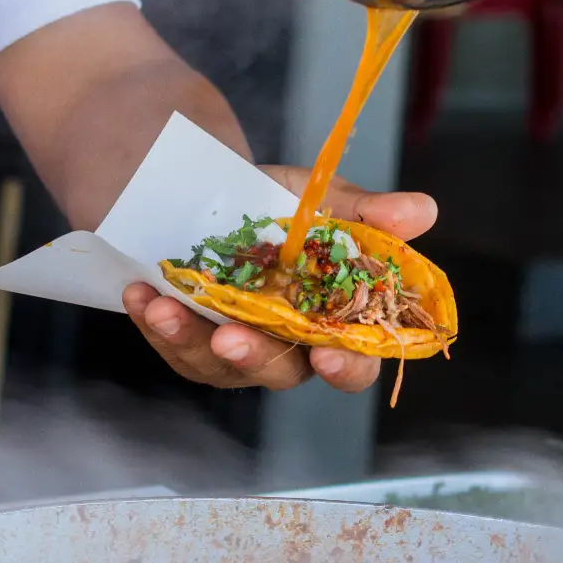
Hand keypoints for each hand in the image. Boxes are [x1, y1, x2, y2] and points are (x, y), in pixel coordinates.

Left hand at [122, 166, 437, 393]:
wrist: (218, 192)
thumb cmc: (283, 207)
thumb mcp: (323, 200)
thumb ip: (367, 214)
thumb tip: (421, 210)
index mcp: (334, 320)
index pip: (355, 361)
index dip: (346, 366)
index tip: (328, 354)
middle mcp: (287, 346)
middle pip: (280, 371)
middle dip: (254, 357)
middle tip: (230, 338)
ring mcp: (236, 348)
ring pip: (216, 364)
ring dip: (189, 338)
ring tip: (165, 306)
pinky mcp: (191, 341)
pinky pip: (174, 344)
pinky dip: (155, 321)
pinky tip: (141, 293)